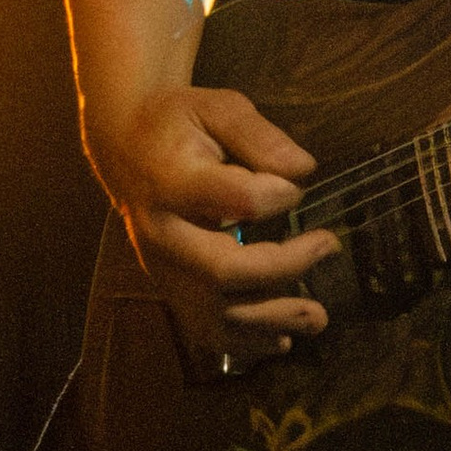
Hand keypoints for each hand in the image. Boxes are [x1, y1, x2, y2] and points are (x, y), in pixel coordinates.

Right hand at [88, 83, 337, 375]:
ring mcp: (162, 268)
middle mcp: (162, 234)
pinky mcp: (168, 287)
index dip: (276, 197)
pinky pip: (204, 329)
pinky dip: (244, 343)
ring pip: (214, 313)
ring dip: (270, 321)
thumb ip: (259, 136)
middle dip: (283, 268)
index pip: (234, 200)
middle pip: (222, 271)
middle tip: (328, 247)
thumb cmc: (176, 124)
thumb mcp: (216, 107)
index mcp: (171, 182)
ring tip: (317, 317)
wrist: (122, 146)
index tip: (298, 190)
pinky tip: (280, 340)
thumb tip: (304, 169)